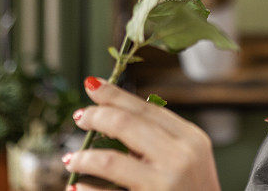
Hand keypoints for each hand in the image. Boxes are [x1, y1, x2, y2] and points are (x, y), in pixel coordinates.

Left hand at [63, 77, 220, 190]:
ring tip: (73, 159)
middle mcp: (180, 157)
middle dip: (96, 117)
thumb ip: (161, 137)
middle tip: (80, 118)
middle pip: (126, 124)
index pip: (146, 107)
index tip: (92, 86)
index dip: (115, 95)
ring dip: (85, 157)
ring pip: (110, 161)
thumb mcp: (190, 157)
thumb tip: (114, 115)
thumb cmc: (194, 190)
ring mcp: (165, 184)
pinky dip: (87, 189)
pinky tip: (77, 186)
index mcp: (191, 138)